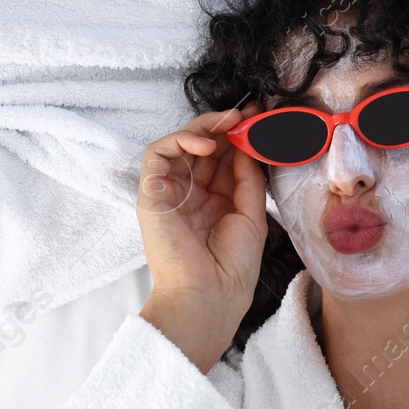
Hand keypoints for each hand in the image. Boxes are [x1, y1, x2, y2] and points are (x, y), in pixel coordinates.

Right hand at [136, 109, 267, 371]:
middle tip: (246, 113)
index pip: (220, 157)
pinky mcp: (151, 194)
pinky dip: (179, 140)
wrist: (211, 296)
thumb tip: (248, 142)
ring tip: (228, 124)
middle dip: (223, 125)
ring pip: (178, 143)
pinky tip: (206, 145)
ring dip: (203, 127)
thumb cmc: (232, 266)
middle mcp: (189, 193)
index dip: (236, 135)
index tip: (258, 117)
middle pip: (200, 145)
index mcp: (212, 200)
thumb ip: (247, 176)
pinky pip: (157, 154)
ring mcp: (169, 192)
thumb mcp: (251, 213)